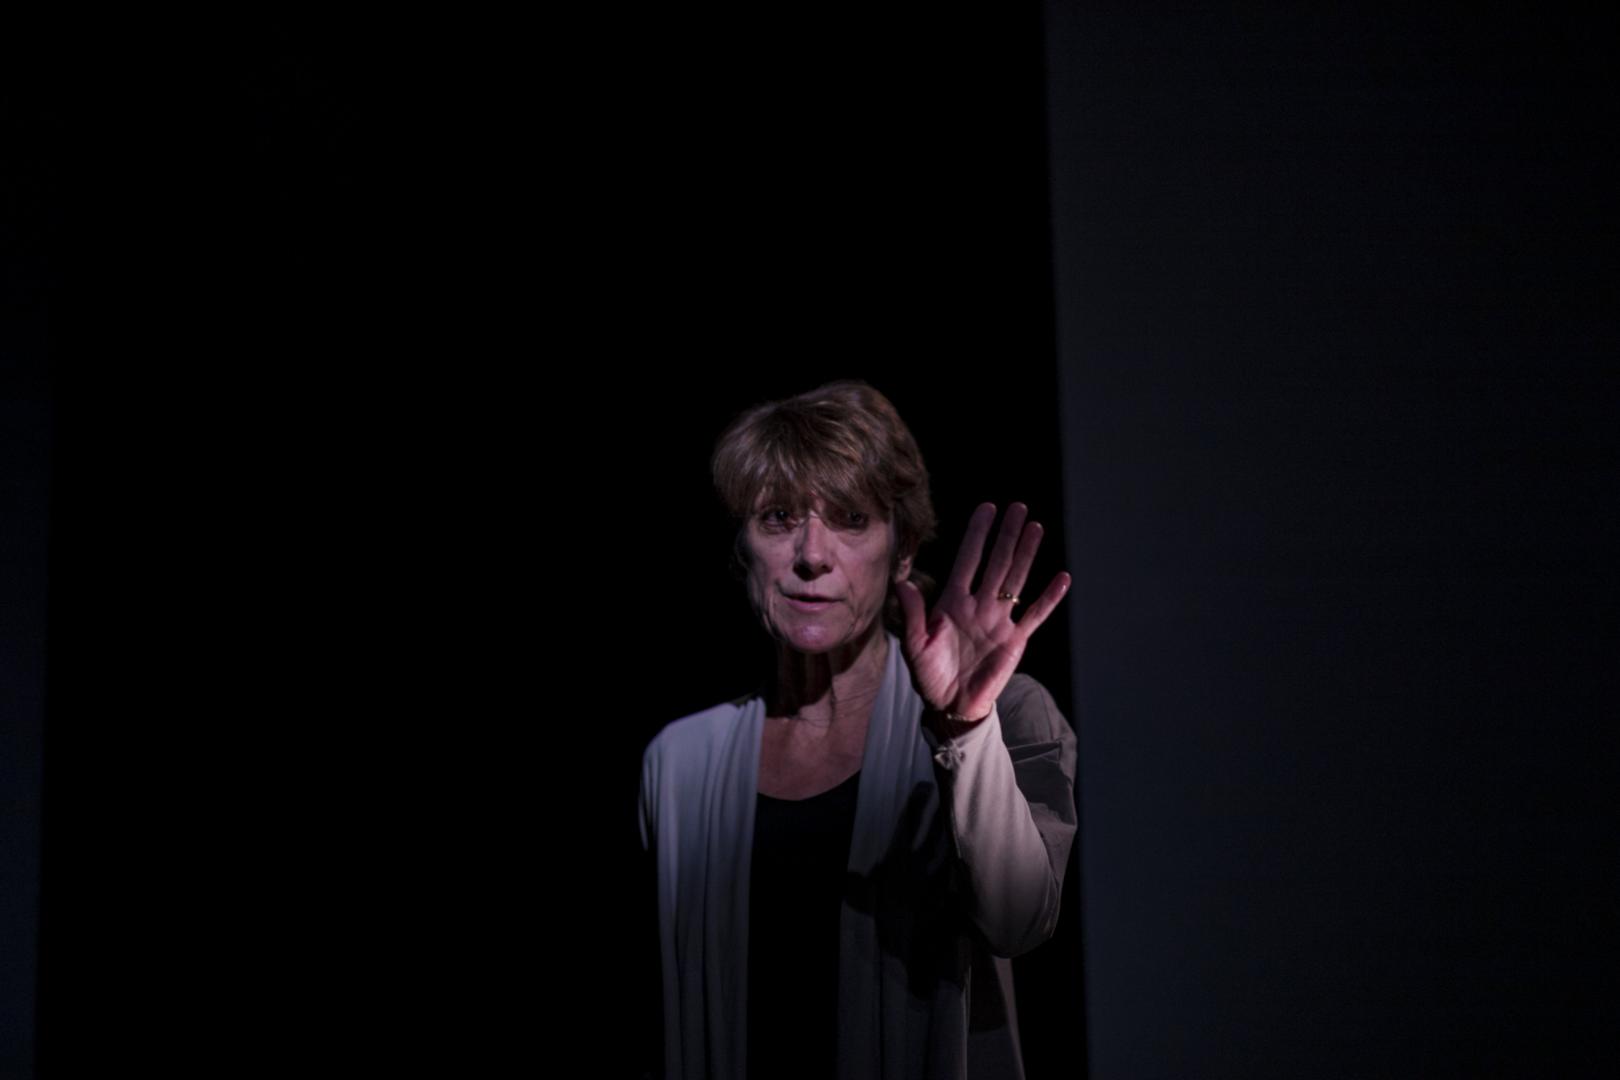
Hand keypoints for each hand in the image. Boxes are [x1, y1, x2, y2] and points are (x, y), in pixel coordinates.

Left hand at [896, 502, 1070, 724]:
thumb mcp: (915, 645)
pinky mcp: (1015, 640)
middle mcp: (979, 605)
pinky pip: (1035, 615)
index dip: (977, 535)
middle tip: (1019, 508)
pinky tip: (1062, 578)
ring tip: (1036, 528)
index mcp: (953, 602)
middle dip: (1007, 535)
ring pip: (1016, 580)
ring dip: (1026, 555)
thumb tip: (902, 583)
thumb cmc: (930, 675)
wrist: (951, 706)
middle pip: (996, 562)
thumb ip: (914, 614)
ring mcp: (999, 621)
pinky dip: (1048, 598)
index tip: (987, 509)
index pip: (968, 560)